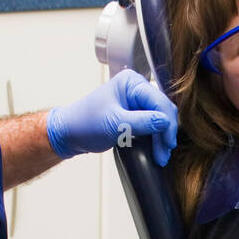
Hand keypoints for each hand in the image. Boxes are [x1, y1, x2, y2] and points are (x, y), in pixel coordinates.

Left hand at [47, 67, 177, 166]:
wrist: (71, 133)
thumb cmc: (85, 123)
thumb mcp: (115, 124)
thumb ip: (142, 122)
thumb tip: (165, 122)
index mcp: (131, 82)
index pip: (158, 101)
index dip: (166, 123)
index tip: (167, 143)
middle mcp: (136, 88)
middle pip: (162, 110)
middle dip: (165, 132)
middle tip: (163, 153)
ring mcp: (137, 102)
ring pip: (160, 119)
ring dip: (162, 137)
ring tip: (160, 155)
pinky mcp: (136, 114)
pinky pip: (153, 124)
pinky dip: (156, 138)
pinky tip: (156, 149)